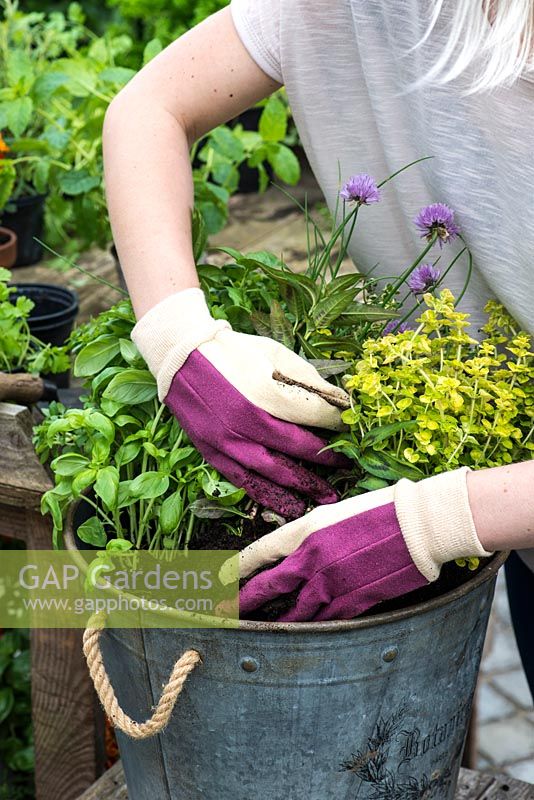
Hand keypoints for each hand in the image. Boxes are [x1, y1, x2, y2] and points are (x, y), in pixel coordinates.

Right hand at [131, 288, 348, 517]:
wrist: (181, 356)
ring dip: (299, 489)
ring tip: (322, 499)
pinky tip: (285, 504)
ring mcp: (225, 440)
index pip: (314, 418)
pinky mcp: (210, 450)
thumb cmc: (234, 351)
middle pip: (294, 452)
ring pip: (268, 474)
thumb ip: (307, 380)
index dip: (336, 426)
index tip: (349, 430)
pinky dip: (265, 494)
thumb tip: (337, 402)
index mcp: (265, 393)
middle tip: (348, 470)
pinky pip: (241, 479)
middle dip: (324, 464)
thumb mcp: (275, 354)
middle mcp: (245, 422)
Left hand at [234, 467, 492, 621]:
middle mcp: (311, 559)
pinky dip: (311, 626)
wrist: (417, 526)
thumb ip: (311, 535)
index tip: (220, 579)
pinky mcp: (352, 602)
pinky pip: (324, 620)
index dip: (236, 568)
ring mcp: (331, 584)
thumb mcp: (335, 513)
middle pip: (268, 587)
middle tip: (226, 614)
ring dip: (277, 622)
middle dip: (245, 602)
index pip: (260, 552)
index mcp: (305, 531)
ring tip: (262, 631)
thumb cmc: (380, 511)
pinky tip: (303, 632)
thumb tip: (297, 553)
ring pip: (293, 612)